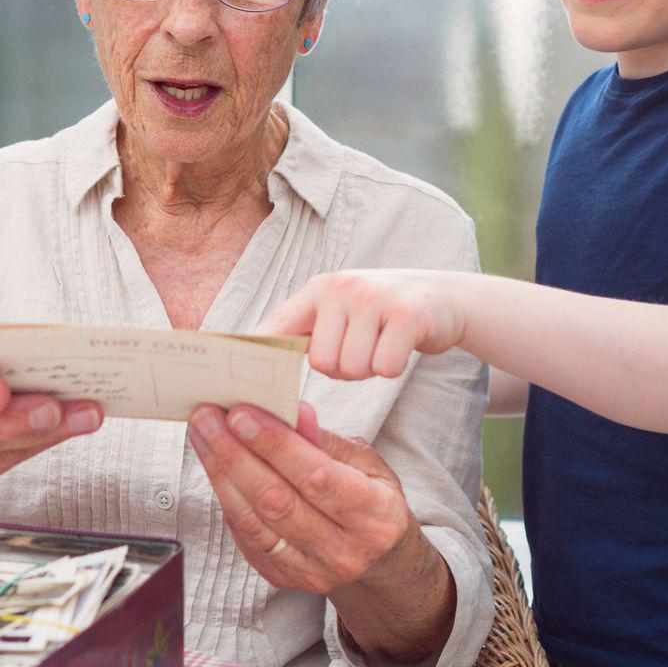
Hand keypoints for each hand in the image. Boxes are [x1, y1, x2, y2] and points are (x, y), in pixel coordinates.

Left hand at [186, 401, 428, 596]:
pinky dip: (226, 498)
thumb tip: (294, 412)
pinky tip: (215, 468)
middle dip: (235, 453)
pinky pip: (245, 536)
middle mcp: (343, 550)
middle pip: (277, 500)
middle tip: (208, 418)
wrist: (378, 565)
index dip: (276, 445)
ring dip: (221, 473)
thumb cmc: (373, 504)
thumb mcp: (368, 466)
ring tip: (203, 436)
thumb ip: (327, 441)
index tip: (243, 415)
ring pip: (254, 520)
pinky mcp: (282, 578)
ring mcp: (311, 570)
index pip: (318, 477)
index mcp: (374, 517)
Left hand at [256, 269, 466, 379]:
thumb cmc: (379, 315)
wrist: (442, 298)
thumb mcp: (337, 311)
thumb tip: (253, 356)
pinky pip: (384, 367)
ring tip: (380, 345)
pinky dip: (392, 368)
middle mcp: (341, 287)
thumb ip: (299, 332)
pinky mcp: (407, 314)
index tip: (225, 379)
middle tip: (362, 348)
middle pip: (322, 363)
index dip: (253, 354)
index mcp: (317, 290)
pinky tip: (399, 347)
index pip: (275, 327)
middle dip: (343, 369)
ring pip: (352, 369)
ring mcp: (374, 298)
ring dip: (368, 370)